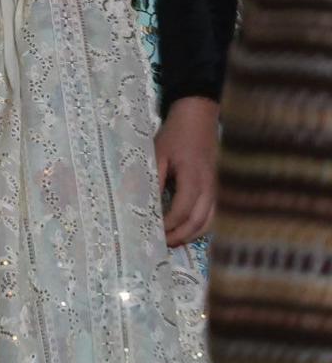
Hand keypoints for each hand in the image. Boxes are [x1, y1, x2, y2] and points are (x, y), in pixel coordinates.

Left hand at [155, 95, 218, 247]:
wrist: (198, 118)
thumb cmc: (175, 135)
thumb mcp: (158, 153)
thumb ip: (154, 178)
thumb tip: (145, 203)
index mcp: (194, 179)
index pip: (183, 210)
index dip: (170, 224)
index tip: (154, 231)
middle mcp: (210, 188)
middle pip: (199, 222)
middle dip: (181, 235)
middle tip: (162, 244)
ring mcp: (216, 189)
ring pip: (209, 221)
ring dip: (192, 234)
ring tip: (173, 241)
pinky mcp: (216, 188)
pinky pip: (212, 214)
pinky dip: (200, 226)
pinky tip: (187, 229)